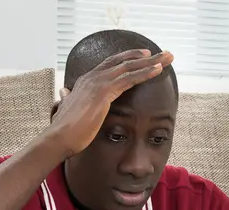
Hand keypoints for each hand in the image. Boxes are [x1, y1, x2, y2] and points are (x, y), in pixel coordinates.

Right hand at [47, 48, 173, 157]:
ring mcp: (98, 82)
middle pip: (123, 61)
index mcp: (86, 80)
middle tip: (164, 54)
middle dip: (146, 56)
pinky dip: (145, 73)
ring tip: (168, 58)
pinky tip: (158, 70)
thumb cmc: (66, 129)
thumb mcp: (68, 109)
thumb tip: (64, 93)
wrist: (59, 137)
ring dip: (151, 61)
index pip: (111, 63)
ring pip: (129, 66)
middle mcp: (92, 77)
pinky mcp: (104, 92)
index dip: (129, 58)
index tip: (145, 56)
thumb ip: (68, 99)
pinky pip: (129, 79)